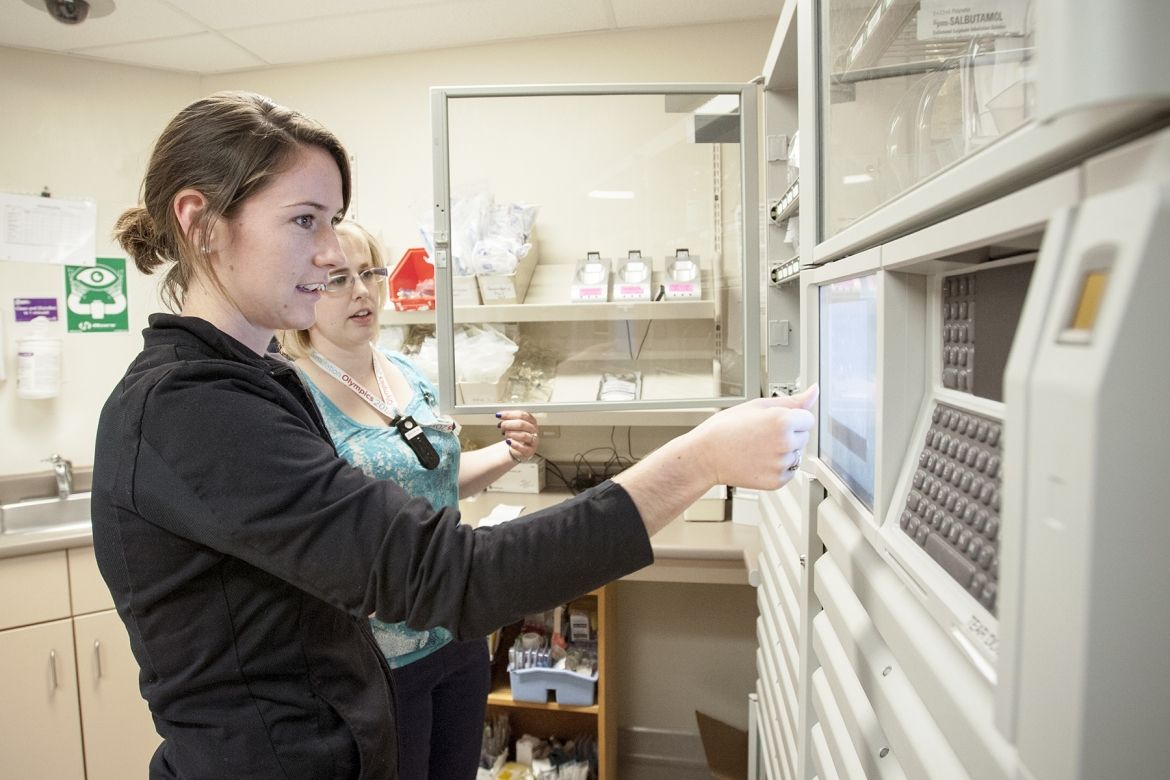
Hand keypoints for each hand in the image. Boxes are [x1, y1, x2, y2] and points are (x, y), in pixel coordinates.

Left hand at [497, 410, 539, 462]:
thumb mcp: (515, 425)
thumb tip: (500, 415)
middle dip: (508, 424)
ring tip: (505, 434)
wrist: (520, 449)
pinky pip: (523, 448)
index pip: (522, 415)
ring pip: (523, 435)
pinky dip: (514, 444)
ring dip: (511, 434)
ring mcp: (533, 441)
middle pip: (522, 424)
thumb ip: (508, 419)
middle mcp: (534, 430)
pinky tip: (508, 442)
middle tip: (501, 426)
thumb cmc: (518, 435)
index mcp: (531, 421)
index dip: (509, 414)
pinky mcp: (530, 451)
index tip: (500, 415)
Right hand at [691, 385, 817, 490]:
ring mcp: (781, 464)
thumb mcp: (758, 406)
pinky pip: (789, 471)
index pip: (808, 419)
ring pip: (796, 454)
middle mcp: (785, 443)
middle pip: (804, 436)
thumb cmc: (727, 428)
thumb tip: (814, 391)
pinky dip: (778, 467)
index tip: (773, 421)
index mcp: (782, 420)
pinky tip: (759, 460)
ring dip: (784, 451)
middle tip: (762, 434)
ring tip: (758, 448)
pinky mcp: (777, 481)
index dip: (791, 418)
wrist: (706, 455)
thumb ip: (792, 400)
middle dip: (789, 434)